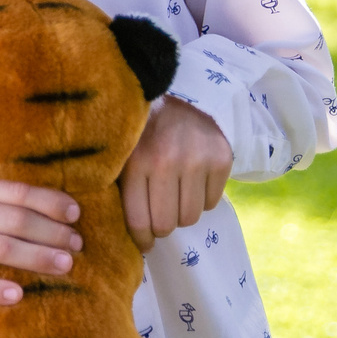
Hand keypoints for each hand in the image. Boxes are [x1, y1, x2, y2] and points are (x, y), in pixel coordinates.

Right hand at [0, 174, 82, 304]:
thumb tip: (44, 205)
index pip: (18, 193)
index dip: (50, 203)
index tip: (75, 213)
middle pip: (16, 221)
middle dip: (52, 233)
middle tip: (77, 244)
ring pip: (1, 249)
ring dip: (37, 257)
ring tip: (64, 264)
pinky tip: (18, 294)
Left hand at [120, 97, 231, 250]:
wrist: (182, 95)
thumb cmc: (145, 130)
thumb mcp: (122, 152)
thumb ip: (118, 185)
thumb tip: (116, 228)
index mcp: (135, 162)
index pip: (138, 221)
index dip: (141, 239)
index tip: (144, 242)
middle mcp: (166, 163)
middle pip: (166, 225)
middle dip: (161, 227)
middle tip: (160, 217)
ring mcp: (196, 161)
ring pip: (190, 218)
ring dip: (182, 214)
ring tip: (175, 196)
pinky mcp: (221, 160)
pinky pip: (211, 203)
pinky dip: (202, 199)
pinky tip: (193, 182)